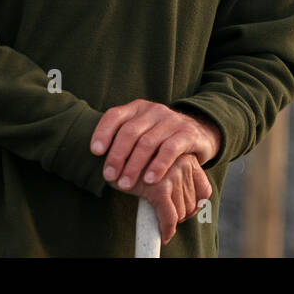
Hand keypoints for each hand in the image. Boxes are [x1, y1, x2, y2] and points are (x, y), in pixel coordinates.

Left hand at [90, 98, 221, 191]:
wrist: (198, 134)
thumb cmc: (160, 139)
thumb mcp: (142, 132)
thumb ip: (123, 140)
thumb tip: (96, 160)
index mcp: (137, 108)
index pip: (115, 115)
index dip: (103, 132)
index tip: (95, 152)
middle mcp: (153, 111)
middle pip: (130, 131)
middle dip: (117, 156)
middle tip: (109, 177)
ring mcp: (171, 120)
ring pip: (148, 142)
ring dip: (134, 166)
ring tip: (125, 185)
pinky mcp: (187, 133)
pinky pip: (170, 149)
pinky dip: (158, 165)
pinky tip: (149, 180)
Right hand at [113, 152, 212, 243]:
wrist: (115, 156)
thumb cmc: (138, 163)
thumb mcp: (165, 165)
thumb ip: (179, 178)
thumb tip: (196, 208)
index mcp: (188, 159)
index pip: (204, 192)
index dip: (195, 207)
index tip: (182, 212)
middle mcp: (184, 164)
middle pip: (192, 204)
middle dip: (179, 214)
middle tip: (164, 215)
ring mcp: (173, 175)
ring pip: (181, 213)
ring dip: (170, 222)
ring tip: (157, 217)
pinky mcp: (159, 188)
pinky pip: (169, 218)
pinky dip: (166, 230)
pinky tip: (163, 235)